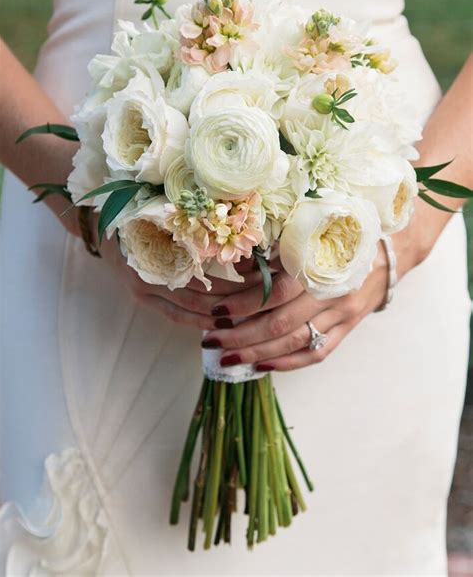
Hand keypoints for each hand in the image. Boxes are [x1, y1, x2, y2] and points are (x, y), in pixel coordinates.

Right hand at [95, 220, 269, 330]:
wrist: (100, 222)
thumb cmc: (141, 209)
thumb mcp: (169, 209)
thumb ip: (199, 221)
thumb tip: (247, 229)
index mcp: (162, 241)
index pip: (209, 266)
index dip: (238, 272)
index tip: (266, 271)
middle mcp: (151, 269)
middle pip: (203, 292)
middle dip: (238, 296)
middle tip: (267, 293)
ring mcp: (145, 287)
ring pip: (192, 308)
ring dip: (224, 312)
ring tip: (254, 311)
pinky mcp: (144, 298)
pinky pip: (177, 316)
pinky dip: (202, 321)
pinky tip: (225, 323)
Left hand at [201, 241, 392, 370]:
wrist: (389, 248)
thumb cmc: (341, 236)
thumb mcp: (308, 235)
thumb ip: (274, 253)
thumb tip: (235, 269)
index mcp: (318, 264)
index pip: (275, 292)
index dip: (244, 303)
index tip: (215, 310)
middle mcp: (331, 292)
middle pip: (281, 323)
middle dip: (241, 336)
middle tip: (212, 341)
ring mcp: (341, 314)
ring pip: (295, 342)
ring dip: (258, 354)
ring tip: (228, 358)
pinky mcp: (347, 328)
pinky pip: (317, 353)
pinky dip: (288, 363)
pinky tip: (263, 366)